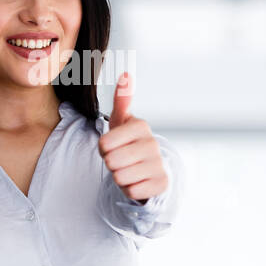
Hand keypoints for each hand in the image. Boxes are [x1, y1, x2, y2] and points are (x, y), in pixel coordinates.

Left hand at [98, 71, 167, 204]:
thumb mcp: (121, 121)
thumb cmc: (128, 142)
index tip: (112, 146)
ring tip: (128, 170)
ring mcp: (159, 164)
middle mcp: (153, 144)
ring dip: (120, 177)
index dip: (103, 148)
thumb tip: (125, 73)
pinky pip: (133, 192)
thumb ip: (121, 99)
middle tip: (120, 160)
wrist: (147, 168)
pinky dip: (130, 190)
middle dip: (111, 164)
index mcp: (141, 126)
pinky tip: (137, 181)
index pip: (104, 143)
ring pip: (121, 178)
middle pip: (112, 162)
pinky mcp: (162, 184)